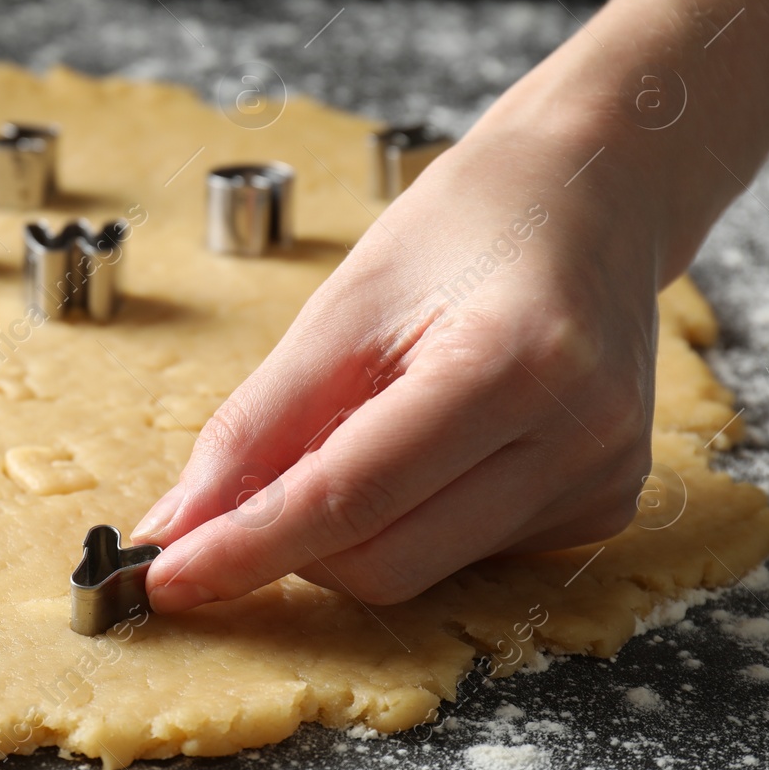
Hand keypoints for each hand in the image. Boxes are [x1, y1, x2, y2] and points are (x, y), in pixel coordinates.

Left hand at [133, 100, 663, 608]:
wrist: (595, 194)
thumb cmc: (467, 225)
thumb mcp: (342, 305)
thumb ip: (258, 425)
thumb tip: (179, 525)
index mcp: (512, 362)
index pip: (349, 496)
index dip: (247, 545)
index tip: (166, 575)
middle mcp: (578, 437)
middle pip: (382, 560)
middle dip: (289, 541)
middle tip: (245, 484)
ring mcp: (601, 481)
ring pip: (419, 572)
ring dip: (346, 532)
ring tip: (361, 424)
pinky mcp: (602, 507)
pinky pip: (464, 556)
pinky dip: (407, 519)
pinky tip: (426, 442)